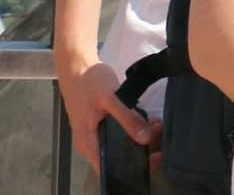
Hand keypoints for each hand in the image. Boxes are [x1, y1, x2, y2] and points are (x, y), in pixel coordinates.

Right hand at [57, 55, 157, 173]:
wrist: (76, 65)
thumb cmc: (88, 81)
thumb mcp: (110, 98)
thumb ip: (127, 119)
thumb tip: (145, 138)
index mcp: (88, 143)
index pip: (109, 167)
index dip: (132, 166)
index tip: (153, 156)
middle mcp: (89, 143)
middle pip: (117, 157)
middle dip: (140, 149)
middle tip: (157, 134)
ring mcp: (93, 134)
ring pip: (118, 145)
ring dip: (138, 137)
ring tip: (154, 125)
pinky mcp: (98, 125)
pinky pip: (116, 134)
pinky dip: (131, 129)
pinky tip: (144, 120)